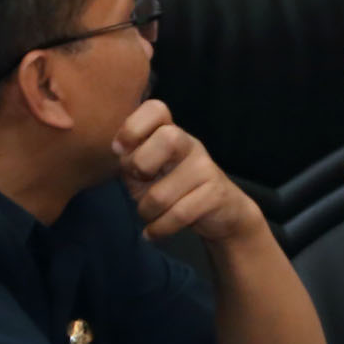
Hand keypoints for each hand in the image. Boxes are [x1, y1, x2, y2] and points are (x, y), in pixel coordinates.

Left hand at [113, 100, 263, 242]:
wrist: (223, 213)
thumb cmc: (176, 190)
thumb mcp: (146, 174)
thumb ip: (131, 161)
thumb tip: (122, 154)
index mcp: (170, 134)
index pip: (156, 109)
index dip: (133, 127)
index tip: (120, 151)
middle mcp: (191, 145)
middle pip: (168, 137)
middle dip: (142, 164)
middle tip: (141, 181)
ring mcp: (206, 168)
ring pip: (162, 193)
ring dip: (147, 212)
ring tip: (150, 217)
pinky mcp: (216, 194)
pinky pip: (178, 215)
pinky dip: (159, 229)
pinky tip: (153, 233)